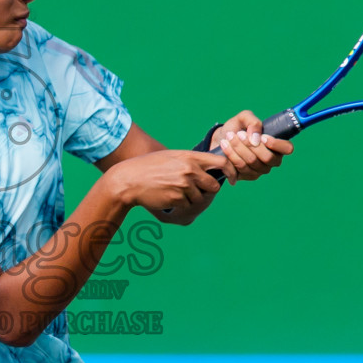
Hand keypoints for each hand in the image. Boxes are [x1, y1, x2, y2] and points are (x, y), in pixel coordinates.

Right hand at [103, 149, 225, 214]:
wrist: (129, 179)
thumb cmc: (149, 167)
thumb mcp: (172, 156)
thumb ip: (191, 161)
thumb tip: (211, 168)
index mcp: (190, 157)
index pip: (221, 162)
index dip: (231, 171)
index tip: (233, 179)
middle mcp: (190, 170)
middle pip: (214, 186)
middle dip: (207, 191)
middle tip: (193, 190)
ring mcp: (184, 184)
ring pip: (199, 198)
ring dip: (190, 199)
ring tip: (173, 191)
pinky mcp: (177, 198)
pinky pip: (187, 206)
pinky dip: (180, 205)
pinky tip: (167, 197)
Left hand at [212, 128, 292, 184]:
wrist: (221, 138)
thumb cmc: (237, 127)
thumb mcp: (244, 118)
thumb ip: (253, 122)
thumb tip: (256, 138)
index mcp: (277, 145)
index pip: (287, 148)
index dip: (277, 144)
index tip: (262, 137)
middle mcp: (272, 160)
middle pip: (267, 158)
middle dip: (250, 145)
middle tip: (238, 134)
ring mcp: (260, 170)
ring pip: (252, 162)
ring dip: (238, 148)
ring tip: (229, 137)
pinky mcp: (248, 176)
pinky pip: (241, 168)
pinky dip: (231, 155)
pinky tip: (224, 146)